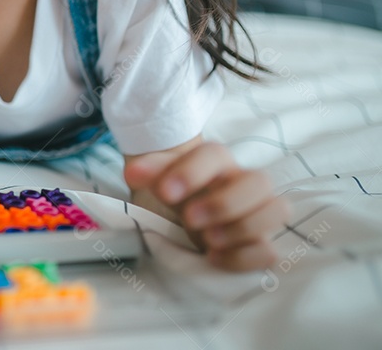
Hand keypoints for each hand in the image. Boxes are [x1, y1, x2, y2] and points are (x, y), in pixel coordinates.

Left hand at [123, 141, 288, 270]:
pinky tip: (213, 257)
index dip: (192, 172)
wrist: (179, 213)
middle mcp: (243, 183)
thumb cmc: (173, 191)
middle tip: (190, 219)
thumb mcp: (158, 178)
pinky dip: (244, 257)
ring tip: (207, 240)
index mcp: (216, 162)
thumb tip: (134, 173)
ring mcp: (256, 213)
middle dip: (225, 203)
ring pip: (278, 210)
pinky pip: (270, 250)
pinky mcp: (259, 243)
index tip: (165, 192)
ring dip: (243, 227)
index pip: (215, 154)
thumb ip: (149, 171)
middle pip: (260, 181)